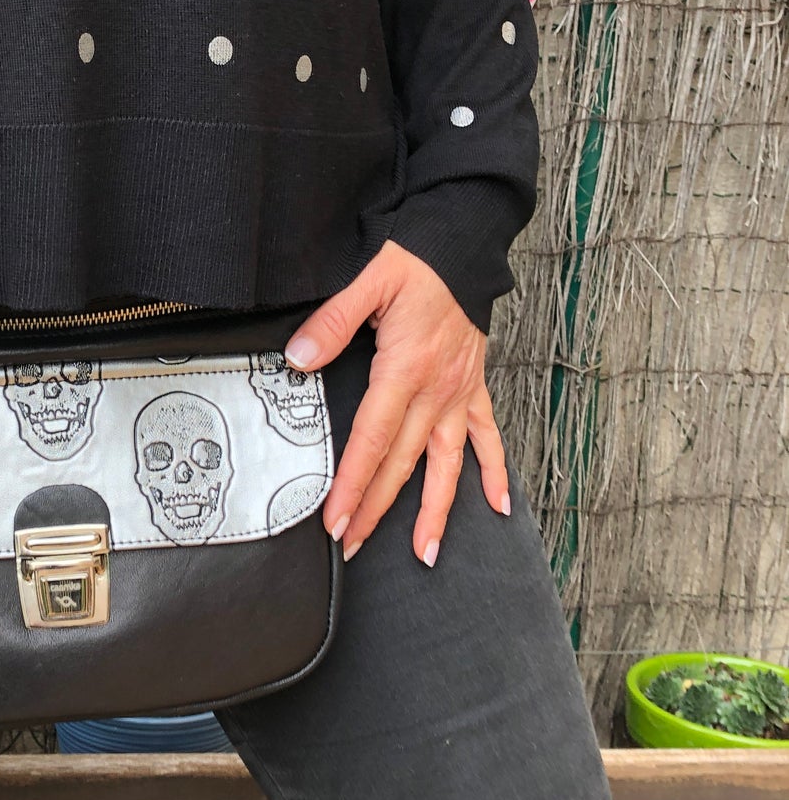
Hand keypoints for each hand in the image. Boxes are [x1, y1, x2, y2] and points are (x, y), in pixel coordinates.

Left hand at [283, 240, 510, 567]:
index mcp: (405, 370)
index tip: (337, 519)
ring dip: (437, 511)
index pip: (372, 440)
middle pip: (401, 463)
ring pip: (447, 464)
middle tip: (354, 547)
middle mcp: (436, 390)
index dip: (354, 484)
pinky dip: (495, 473)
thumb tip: (299, 359)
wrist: (462, 245)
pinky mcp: (474, 387)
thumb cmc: (416, 262)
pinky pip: (488, 438)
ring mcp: (458, 393)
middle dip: (377, 510)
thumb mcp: (368, 281)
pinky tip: (500, 506)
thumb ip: (331, 323)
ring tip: (426, 553)